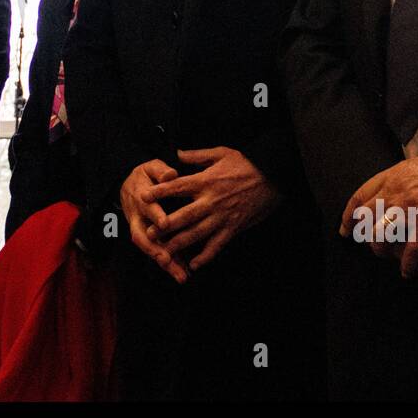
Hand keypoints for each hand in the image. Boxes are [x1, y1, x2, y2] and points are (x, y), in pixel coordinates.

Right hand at [120, 160, 189, 282]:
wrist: (127, 184)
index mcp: (140, 198)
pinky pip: (157, 252)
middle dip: (155, 250)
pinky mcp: (148, 238)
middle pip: (142, 237)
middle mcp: (137, 218)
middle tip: (167, 260)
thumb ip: (161, 170)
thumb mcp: (150, 167)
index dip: (155, 215)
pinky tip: (183, 274)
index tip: (165, 224)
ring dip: (164, 263)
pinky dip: (169, 264)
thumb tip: (171, 174)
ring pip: (149, 249)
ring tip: (181, 276)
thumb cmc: (145, 175)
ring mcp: (141, 230)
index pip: (147, 208)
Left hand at [143, 147, 281, 271]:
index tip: (144, 196)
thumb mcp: (221, 153)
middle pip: (184, 215)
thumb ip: (197, 156)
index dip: (160, 191)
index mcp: (206, 181)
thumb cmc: (246, 163)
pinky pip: (217, 245)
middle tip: (149, 233)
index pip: (178, 186)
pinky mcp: (233, 227)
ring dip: (180, 244)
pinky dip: (206, 256)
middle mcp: (211, 200)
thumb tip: (177, 153)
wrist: (273, 176)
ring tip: (165, 252)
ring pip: (197, 233)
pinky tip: (194, 264)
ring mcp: (222, 216)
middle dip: (165, 225)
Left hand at [339, 140, 417, 291]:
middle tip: (367, 247)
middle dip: (363, 235)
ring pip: (383, 233)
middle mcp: (396, 190)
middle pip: (367, 218)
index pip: (360, 197)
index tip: (345, 228)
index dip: (349, 215)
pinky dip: (408, 263)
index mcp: (391, 176)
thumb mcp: (412, 167)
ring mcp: (412, 205)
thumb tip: (387, 193)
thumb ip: (397, 181)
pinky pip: (413, 247)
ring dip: (382, 249)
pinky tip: (407, 271)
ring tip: (386, 258)